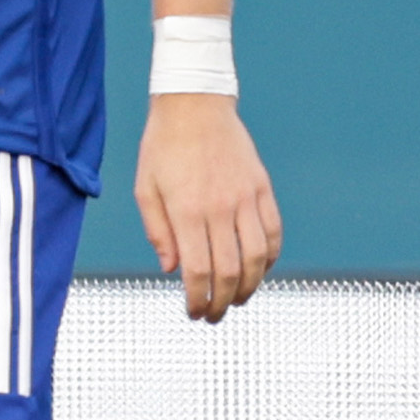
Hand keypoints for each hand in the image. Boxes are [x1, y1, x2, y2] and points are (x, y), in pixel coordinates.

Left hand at [133, 95, 279, 321]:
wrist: (194, 104)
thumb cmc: (163, 147)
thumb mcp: (145, 189)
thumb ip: (158, 232)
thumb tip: (172, 270)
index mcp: (187, 210)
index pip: (199, 271)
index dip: (198, 299)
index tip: (194, 313)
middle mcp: (220, 207)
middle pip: (230, 271)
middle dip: (222, 302)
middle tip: (213, 315)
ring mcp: (246, 197)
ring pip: (258, 257)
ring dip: (249, 286)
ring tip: (236, 299)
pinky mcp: (262, 187)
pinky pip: (274, 231)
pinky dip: (271, 258)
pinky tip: (258, 269)